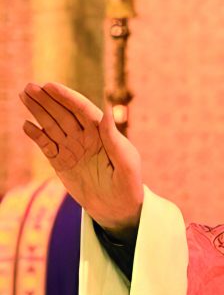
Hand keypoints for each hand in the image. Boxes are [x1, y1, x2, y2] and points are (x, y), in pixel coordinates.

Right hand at [18, 82, 143, 238]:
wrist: (117, 208)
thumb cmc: (128, 184)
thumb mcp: (125, 163)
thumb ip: (114, 138)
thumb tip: (107, 112)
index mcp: (102, 133)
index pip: (82, 110)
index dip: (66, 97)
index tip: (50, 86)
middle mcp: (85, 137)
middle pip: (63, 113)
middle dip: (47, 100)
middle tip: (30, 87)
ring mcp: (71, 148)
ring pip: (52, 125)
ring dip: (38, 111)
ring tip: (24, 95)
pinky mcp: (60, 162)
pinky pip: (46, 145)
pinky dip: (36, 135)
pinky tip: (27, 125)